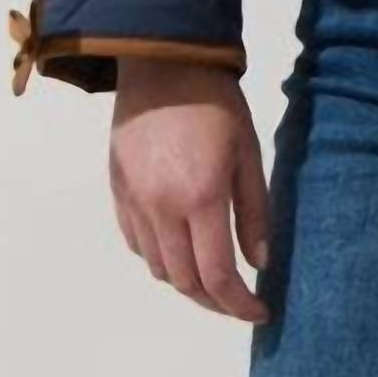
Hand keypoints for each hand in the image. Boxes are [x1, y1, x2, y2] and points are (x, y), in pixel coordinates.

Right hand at [109, 59, 270, 323]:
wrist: (163, 64)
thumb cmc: (216, 103)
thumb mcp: (248, 152)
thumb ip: (253, 210)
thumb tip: (259, 263)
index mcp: (200, 197)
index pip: (218, 274)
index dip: (240, 303)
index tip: (260, 312)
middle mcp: (161, 208)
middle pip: (185, 281)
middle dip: (215, 300)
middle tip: (240, 301)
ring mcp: (134, 202)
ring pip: (158, 268)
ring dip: (187, 282)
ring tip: (214, 277)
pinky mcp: (117, 192)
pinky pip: (137, 244)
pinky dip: (161, 257)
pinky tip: (181, 248)